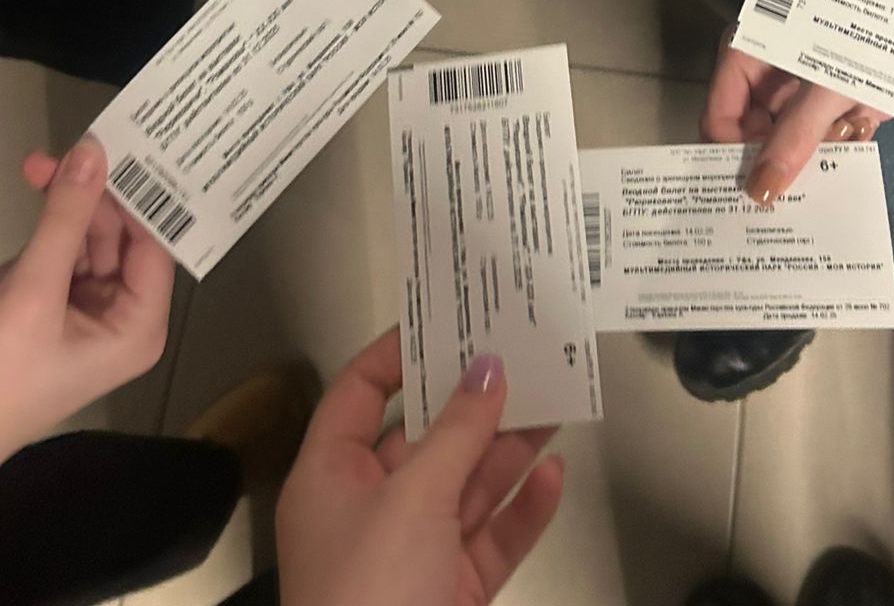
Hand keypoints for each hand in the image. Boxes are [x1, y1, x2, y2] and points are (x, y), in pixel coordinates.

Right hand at [0, 138, 174, 462]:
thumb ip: (64, 220)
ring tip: (40, 164)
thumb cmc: (2, 371)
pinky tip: (38, 187)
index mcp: (140, 325)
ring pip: (88, 237)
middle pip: (121, 236)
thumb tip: (92, 153)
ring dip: (65, 203)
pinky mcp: (50, 303)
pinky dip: (48, 224)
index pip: (154, 243)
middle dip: (92, 194)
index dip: (139, 196)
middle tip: (65, 149)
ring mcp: (86, 309)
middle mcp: (123, 315)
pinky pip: (61, 251)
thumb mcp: (35, 292)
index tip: (123, 146)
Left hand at [276, 331, 563, 605]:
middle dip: (474, 400)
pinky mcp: (451, 593)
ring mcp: (413, 554)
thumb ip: (457, 430)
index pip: (357, 394)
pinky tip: (556, 473)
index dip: (398, 354)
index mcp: (330, 477)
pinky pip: (491, 538)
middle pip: (424, 437)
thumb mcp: (413, 498)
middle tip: (521, 350)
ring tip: (557, 397)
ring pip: (466, 485)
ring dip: (509, 447)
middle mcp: (368, 509)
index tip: (449, 321)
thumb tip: (488, 367)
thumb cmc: (371, 592)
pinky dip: (523, 507)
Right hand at [703, 35, 886, 204]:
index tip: (763, 186)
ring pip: (789, 144)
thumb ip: (793, 137)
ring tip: (847, 131)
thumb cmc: (858, 38)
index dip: (736, 153)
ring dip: (819, 148)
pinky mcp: (824, 107)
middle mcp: (763, 78)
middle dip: (784, 156)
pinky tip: (859, 123)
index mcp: (746, 58)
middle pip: (754, 135)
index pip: (721, 119)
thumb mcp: (826, 86)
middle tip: (810, 168)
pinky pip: (819, 141)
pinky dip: (840, 142)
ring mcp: (795, 94)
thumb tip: (760, 191)